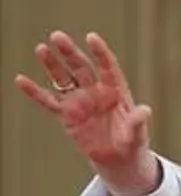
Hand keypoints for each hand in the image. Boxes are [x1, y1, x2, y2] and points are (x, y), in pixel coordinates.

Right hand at [13, 31, 159, 193]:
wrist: (118, 158)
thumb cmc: (132, 142)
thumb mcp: (137, 134)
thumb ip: (137, 121)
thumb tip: (145, 110)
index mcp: (116, 91)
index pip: (107, 67)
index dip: (100, 52)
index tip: (91, 37)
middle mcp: (95, 91)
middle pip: (81, 67)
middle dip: (70, 52)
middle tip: (57, 36)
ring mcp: (79, 101)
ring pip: (63, 79)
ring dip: (52, 65)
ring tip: (42, 49)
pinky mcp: (66, 114)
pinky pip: (48, 101)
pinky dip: (35, 92)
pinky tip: (21, 80)